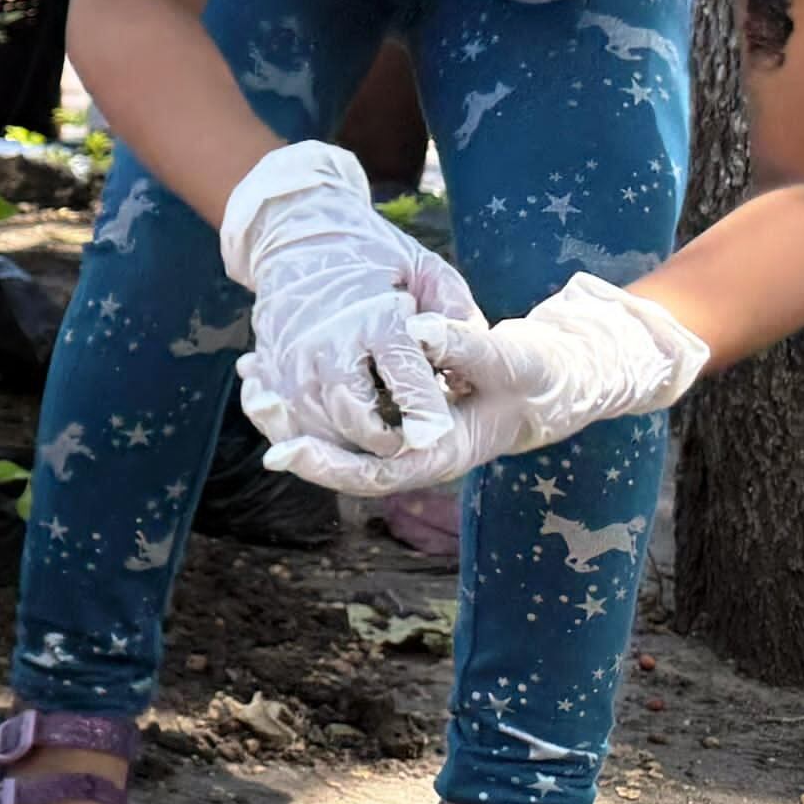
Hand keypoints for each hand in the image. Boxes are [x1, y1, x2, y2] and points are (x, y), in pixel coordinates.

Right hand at [218, 142, 482, 464]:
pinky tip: (327, 431)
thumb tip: (475, 354)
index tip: (437, 432)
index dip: (424, 415)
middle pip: (353, 418)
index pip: (406, 381)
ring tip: (373, 440)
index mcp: (376, 319)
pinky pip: (283, 416)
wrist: (299, 232)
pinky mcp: (269, 365)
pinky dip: (305, 431)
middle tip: (405, 442)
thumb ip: (455, 312)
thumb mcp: (428, 270)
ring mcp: (292, 357)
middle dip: (382, 441)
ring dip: (344, 442)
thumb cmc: (375, 256)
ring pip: (315, 426)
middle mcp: (328, 343)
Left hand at [260, 274, 708, 496]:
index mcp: (441, 451)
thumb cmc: (537, 375)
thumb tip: (419, 332)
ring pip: (336, 433)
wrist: (551, 380)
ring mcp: (402, 432)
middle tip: (254, 402)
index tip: (283, 452)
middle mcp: (414, 449)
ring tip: (252, 381)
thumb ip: (467, 348)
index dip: (328, 465)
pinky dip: (309, 392)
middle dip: (296, 434)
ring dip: (294, 412)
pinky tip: (277, 364)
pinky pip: (343, 409)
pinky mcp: (395, 412)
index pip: (374, 472)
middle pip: (342, 457)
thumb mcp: (512, 359)